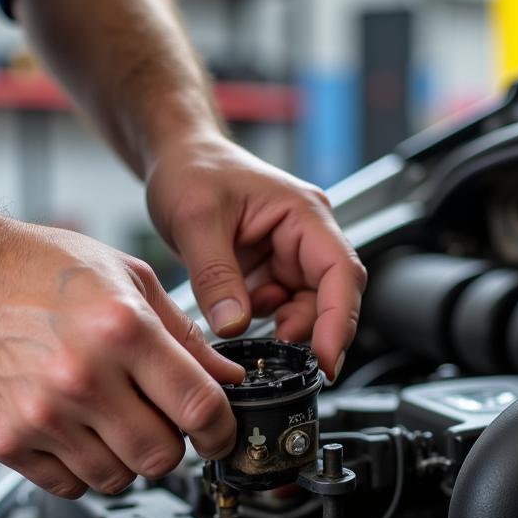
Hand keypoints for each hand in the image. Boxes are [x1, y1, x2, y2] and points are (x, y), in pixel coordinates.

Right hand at [0, 219, 243, 498]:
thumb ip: (185, 335)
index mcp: (123, 329)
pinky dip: (83, 469)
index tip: (219, 434)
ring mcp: (41, 415)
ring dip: (127, 459)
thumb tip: (226, 379)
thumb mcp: (127, 277)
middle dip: (172, 444)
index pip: (200, 408)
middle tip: (158, 420)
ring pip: (119, 478)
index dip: (222, 430)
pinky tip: (75, 430)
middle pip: (162, 456)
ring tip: (109, 419)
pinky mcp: (7, 441)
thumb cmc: (38, 268)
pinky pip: (71, 486)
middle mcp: (83, 376)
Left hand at [145, 134, 366, 379]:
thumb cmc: (193, 169)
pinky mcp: (272, 272)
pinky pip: (280, 308)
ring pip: (307, 307)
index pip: (341, 272)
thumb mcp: (195, 220)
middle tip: (279, 353)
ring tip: (243, 319)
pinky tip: (236, 311)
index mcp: (303, 214)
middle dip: (311, 330)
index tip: (327, 358)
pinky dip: (262, 321)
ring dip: (283, 326)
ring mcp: (291, 255)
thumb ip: (215, 277)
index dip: (340, 320)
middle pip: (333, 296)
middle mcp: (306, 235)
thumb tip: (233, 325)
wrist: (175, 159)